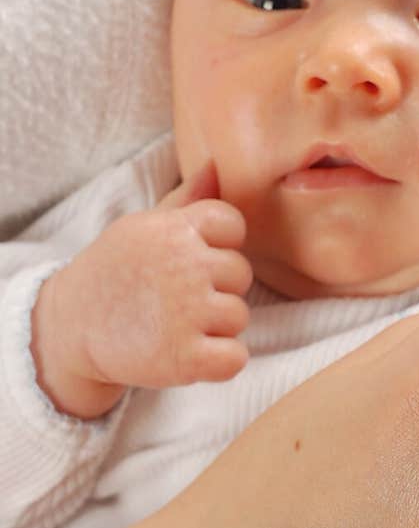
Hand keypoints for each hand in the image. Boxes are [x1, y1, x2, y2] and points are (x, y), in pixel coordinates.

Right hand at [30, 161, 251, 418]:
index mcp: (173, 230)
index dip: (219, 246)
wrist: (69, 329)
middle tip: (177, 299)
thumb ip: (186, 201)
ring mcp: (186, 312)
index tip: (190, 262)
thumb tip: (216, 166)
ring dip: (215, 327)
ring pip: (239, 316)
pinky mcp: (185, 357)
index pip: (232, 225)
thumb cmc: (115, 274)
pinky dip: (220, 361)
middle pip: (240, 273)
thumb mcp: (142, 230)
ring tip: (177, 325)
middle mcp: (184, 266)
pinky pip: (235, 358)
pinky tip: (191, 353)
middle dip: (217, 289)